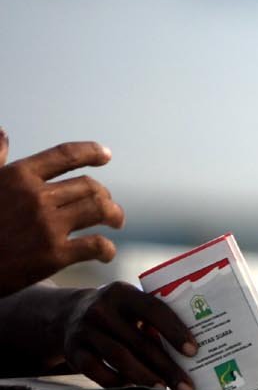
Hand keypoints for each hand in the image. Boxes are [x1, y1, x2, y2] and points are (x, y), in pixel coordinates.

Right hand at [0, 132, 126, 295]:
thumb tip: (3, 134)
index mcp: (18, 176)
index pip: (65, 155)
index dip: (90, 152)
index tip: (105, 155)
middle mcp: (36, 196)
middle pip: (89, 186)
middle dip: (104, 195)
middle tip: (108, 206)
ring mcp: (47, 225)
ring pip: (100, 210)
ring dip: (114, 215)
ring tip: (114, 222)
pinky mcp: (54, 255)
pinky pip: (96, 245)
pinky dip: (107, 249)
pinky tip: (105, 253)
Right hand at [61, 283, 197, 389]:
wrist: (67, 313)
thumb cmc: (116, 313)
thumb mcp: (131, 304)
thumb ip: (154, 319)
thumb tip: (190, 351)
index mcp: (122, 293)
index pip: (154, 310)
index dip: (175, 331)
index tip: (193, 351)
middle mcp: (101, 309)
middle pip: (140, 341)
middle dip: (167, 366)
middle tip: (186, 384)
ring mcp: (84, 330)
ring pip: (120, 358)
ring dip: (145, 376)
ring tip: (164, 387)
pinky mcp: (73, 350)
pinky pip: (98, 371)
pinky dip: (117, 381)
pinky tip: (134, 386)